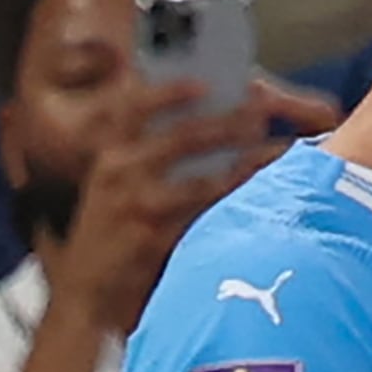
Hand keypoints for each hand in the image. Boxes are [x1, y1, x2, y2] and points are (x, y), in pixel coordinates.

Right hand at [41, 78, 303, 335]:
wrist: (87, 289)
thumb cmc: (117, 230)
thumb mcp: (121, 185)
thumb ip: (159, 155)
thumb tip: (222, 124)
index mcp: (112, 151)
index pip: (133, 107)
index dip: (168, 92)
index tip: (202, 83)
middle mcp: (119, 172)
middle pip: (181, 139)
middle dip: (227, 123)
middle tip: (265, 109)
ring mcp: (135, 207)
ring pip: (203, 181)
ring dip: (247, 163)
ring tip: (284, 152)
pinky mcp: (153, 240)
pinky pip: (207, 219)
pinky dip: (241, 206)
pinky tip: (269, 199)